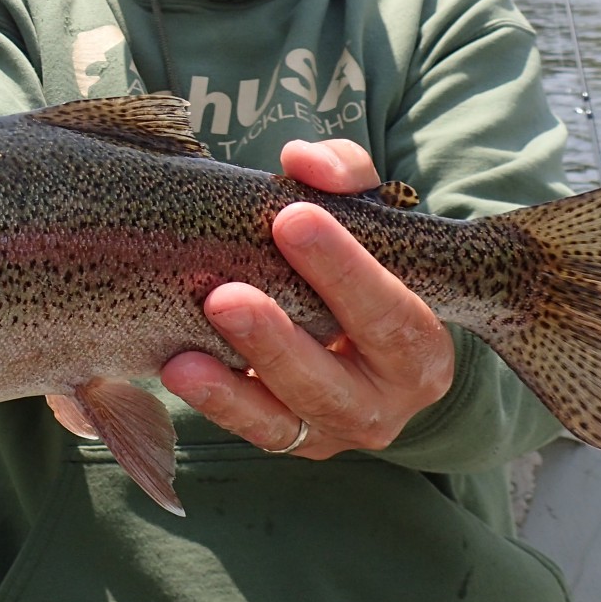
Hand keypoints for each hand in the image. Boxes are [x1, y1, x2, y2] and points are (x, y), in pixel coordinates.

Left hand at [160, 140, 455, 458]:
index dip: (346, 269)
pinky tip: (178, 369)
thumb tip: (303, 160)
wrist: (353, 321)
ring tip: (188, 348)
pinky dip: (216, 403)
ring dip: (235, 383)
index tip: (293, 217)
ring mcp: (336, 428)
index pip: (392, 314)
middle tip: (225, 296)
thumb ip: (343, 175)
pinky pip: (253, 431)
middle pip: (337, 379)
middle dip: (279, 339)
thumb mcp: (365, 214)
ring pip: (290, 416)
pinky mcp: (293, 442)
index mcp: (422, 345)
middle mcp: (387, 399)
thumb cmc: (359, 259)